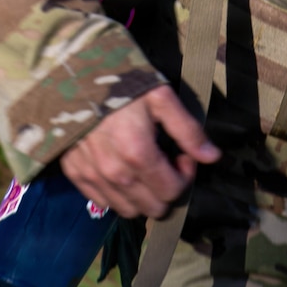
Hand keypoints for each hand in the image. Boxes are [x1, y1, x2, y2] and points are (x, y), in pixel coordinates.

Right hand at [59, 86, 219, 218]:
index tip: (182, 155)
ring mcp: (92, 176)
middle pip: (153, 207)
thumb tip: (212, 157)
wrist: (73, 76)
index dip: (185, 174)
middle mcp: (114, 173)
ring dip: (143, 195)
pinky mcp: (75, 174)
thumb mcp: (161, 98)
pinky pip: (103, 202)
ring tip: (144, 167)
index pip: (172, 190)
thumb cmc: (122, 84)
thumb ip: (188, 131)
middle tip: (165, 162)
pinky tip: (122, 170)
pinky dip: (118, 194)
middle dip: (166, 188)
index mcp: (138, 154)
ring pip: (128, 210)